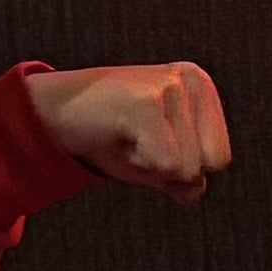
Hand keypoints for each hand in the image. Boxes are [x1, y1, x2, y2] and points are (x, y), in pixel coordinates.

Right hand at [18, 57, 228, 199]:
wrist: (52, 113)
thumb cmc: (109, 134)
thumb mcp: (157, 159)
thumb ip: (186, 176)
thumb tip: (194, 190)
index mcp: (201, 88)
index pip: (219, 159)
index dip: (181, 167)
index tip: (149, 143)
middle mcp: (191, 80)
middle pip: (211, 164)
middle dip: (172, 169)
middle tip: (137, 142)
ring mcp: (169, 88)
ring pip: (188, 169)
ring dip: (150, 167)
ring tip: (126, 138)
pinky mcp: (146, 102)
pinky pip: (167, 165)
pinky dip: (138, 166)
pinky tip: (118, 137)